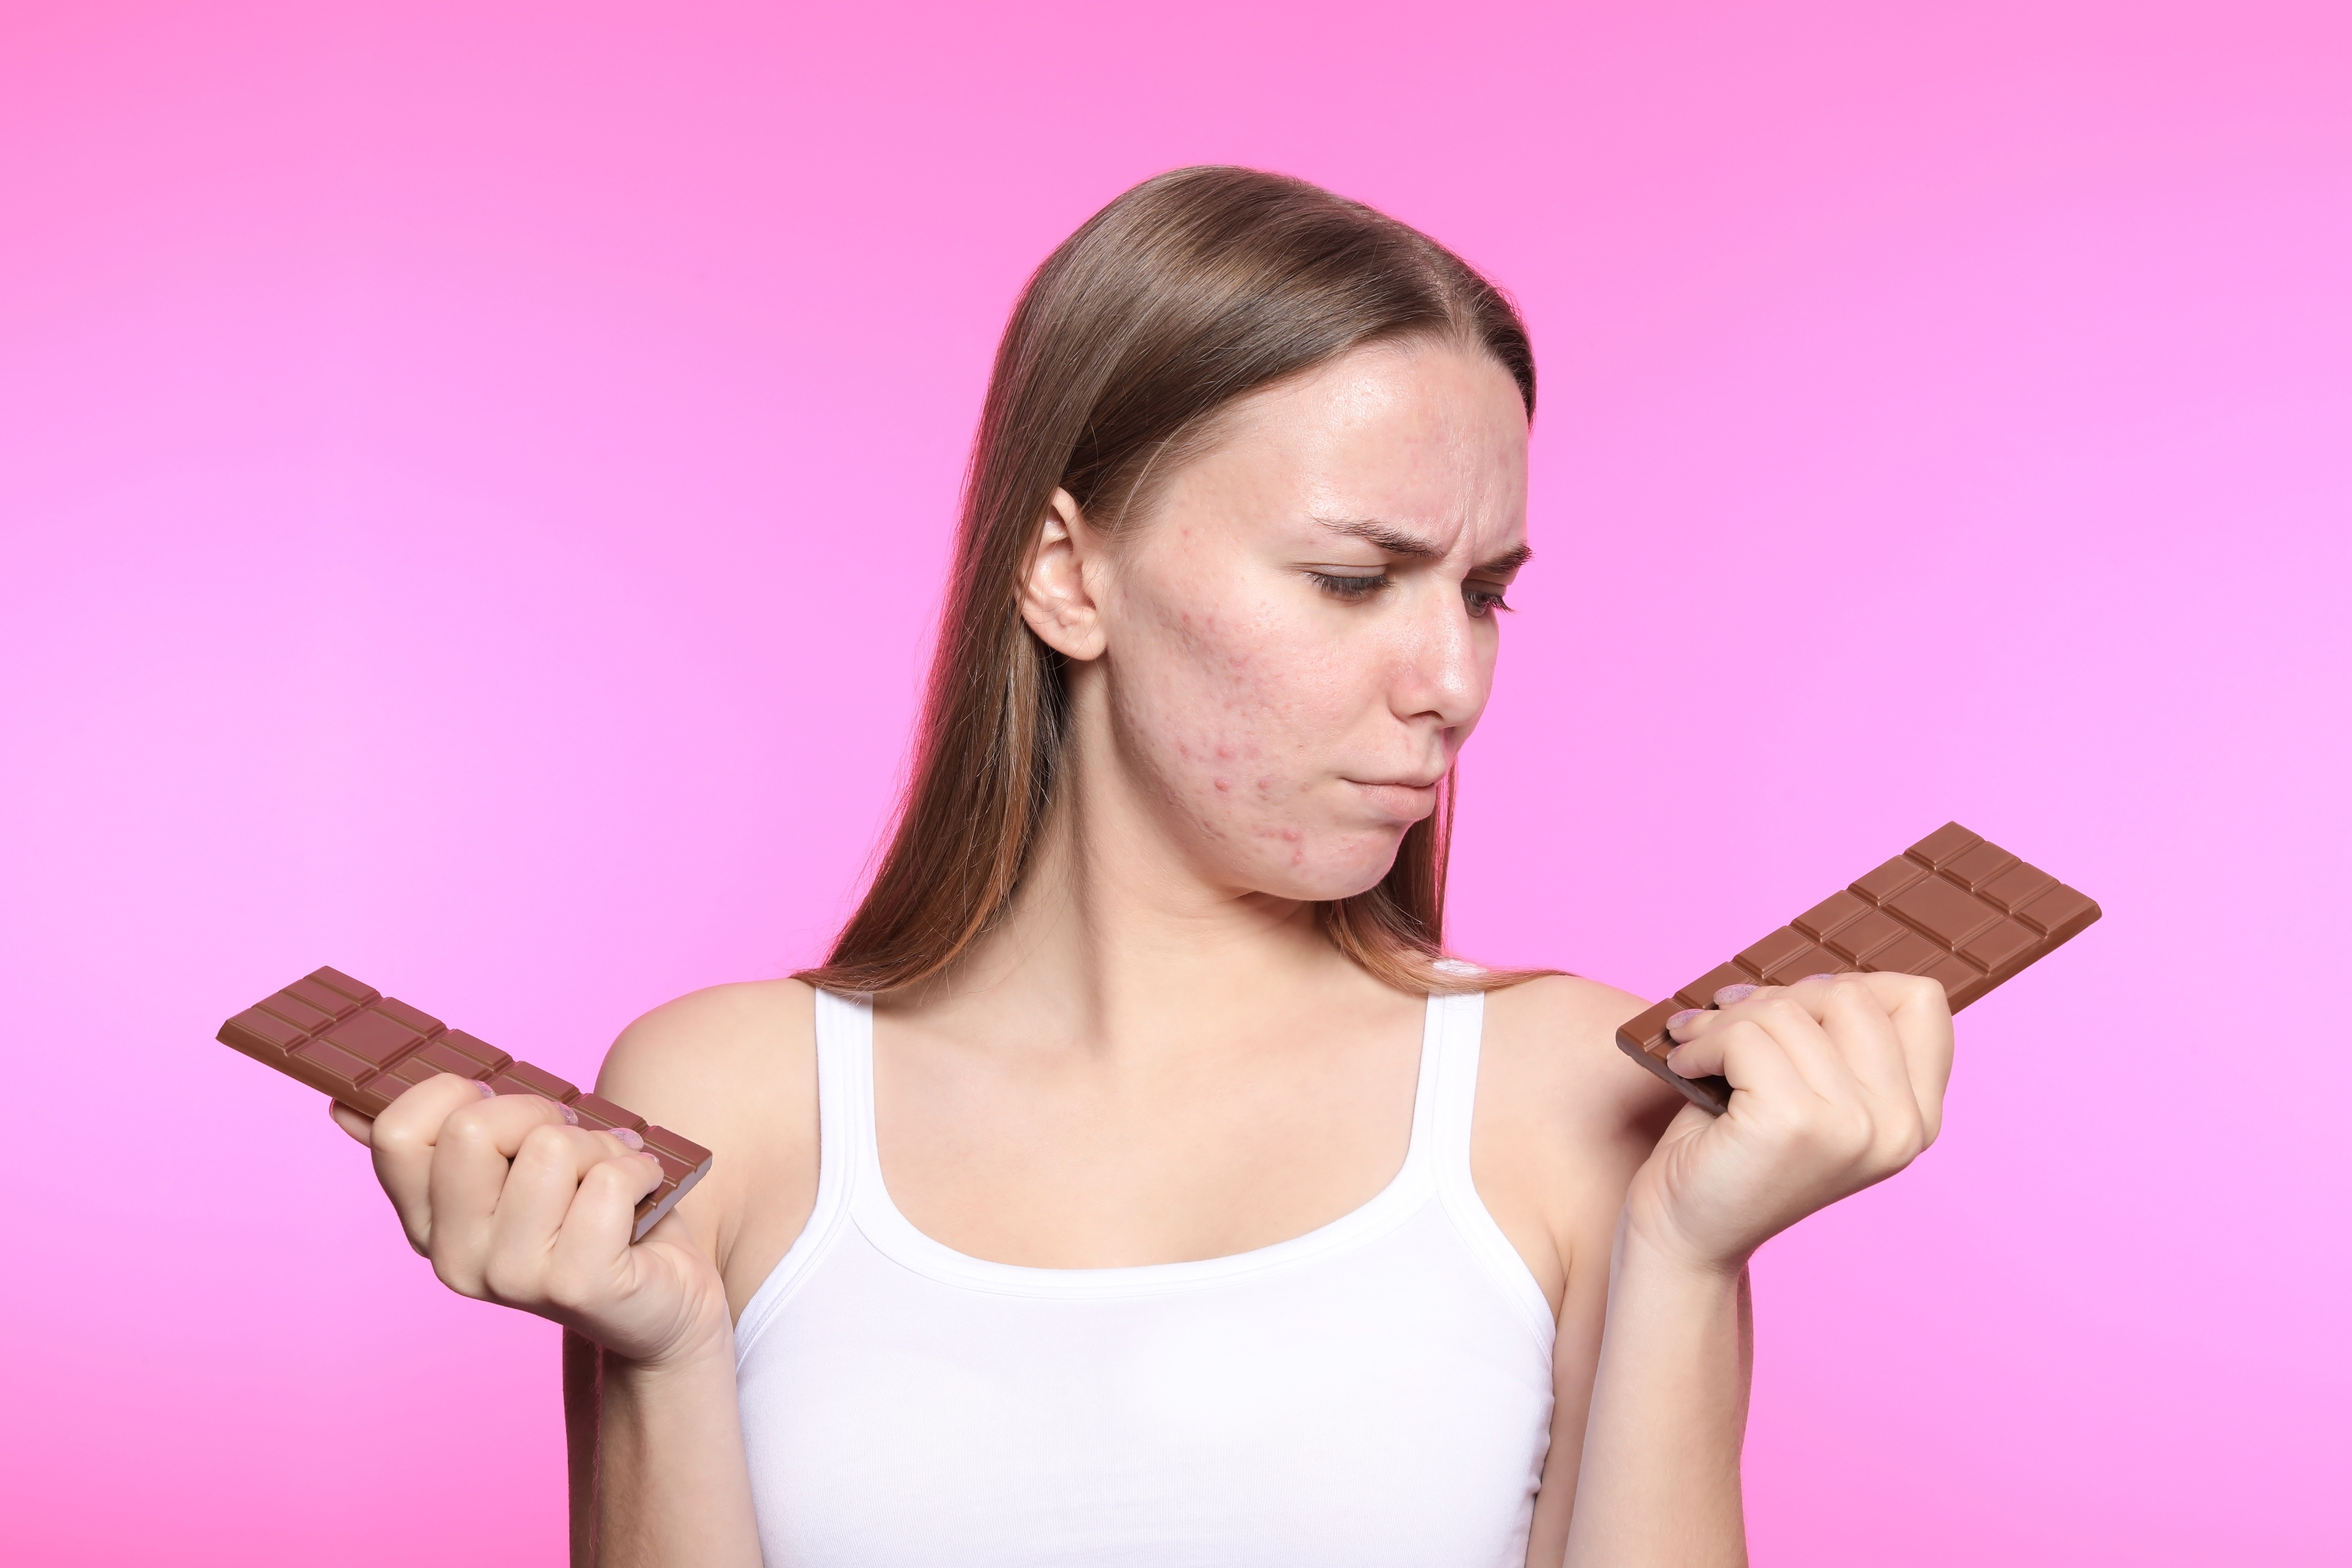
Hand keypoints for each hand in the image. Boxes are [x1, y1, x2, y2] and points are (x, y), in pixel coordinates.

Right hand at [328, 1076, 731, 1368]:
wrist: (664, 1303)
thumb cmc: (589, 1218)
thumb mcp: (513, 1171)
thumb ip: (438, 1139)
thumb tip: (343, 1105)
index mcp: (427, 1222)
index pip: (398, 1130)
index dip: (459, 1093)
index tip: (506, 1114)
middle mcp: (455, 1257)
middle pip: (472, 1127)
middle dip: (541, 1113)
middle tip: (573, 1146)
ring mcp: (511, 1279)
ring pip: (551, 1146)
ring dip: (601, 1146)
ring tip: (610, 1180)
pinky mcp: (577, 1286)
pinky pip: (608, 1180)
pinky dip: (640, 1171)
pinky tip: (642, 1198)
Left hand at [1623, 972, 1953, 1273]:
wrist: (1687, 1232)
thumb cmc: (1737, 1150)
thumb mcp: (1809, 1088)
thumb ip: (1834, 1039)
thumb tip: (1820, 970)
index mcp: (1918, 1117)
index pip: (1922, 1000)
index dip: (1849, 985)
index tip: (1791, 1006)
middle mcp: (1901, 1127)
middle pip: (1852, 994)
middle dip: (1776, 996)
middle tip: (1725, 1022)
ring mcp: (1854, 1128)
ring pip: (1789, 1011)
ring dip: (1725, 1019)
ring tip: (1696, 1045)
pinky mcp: (1795, 1124)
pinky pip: (1745, 1036)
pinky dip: (1703, 1040)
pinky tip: (1685, 1066)